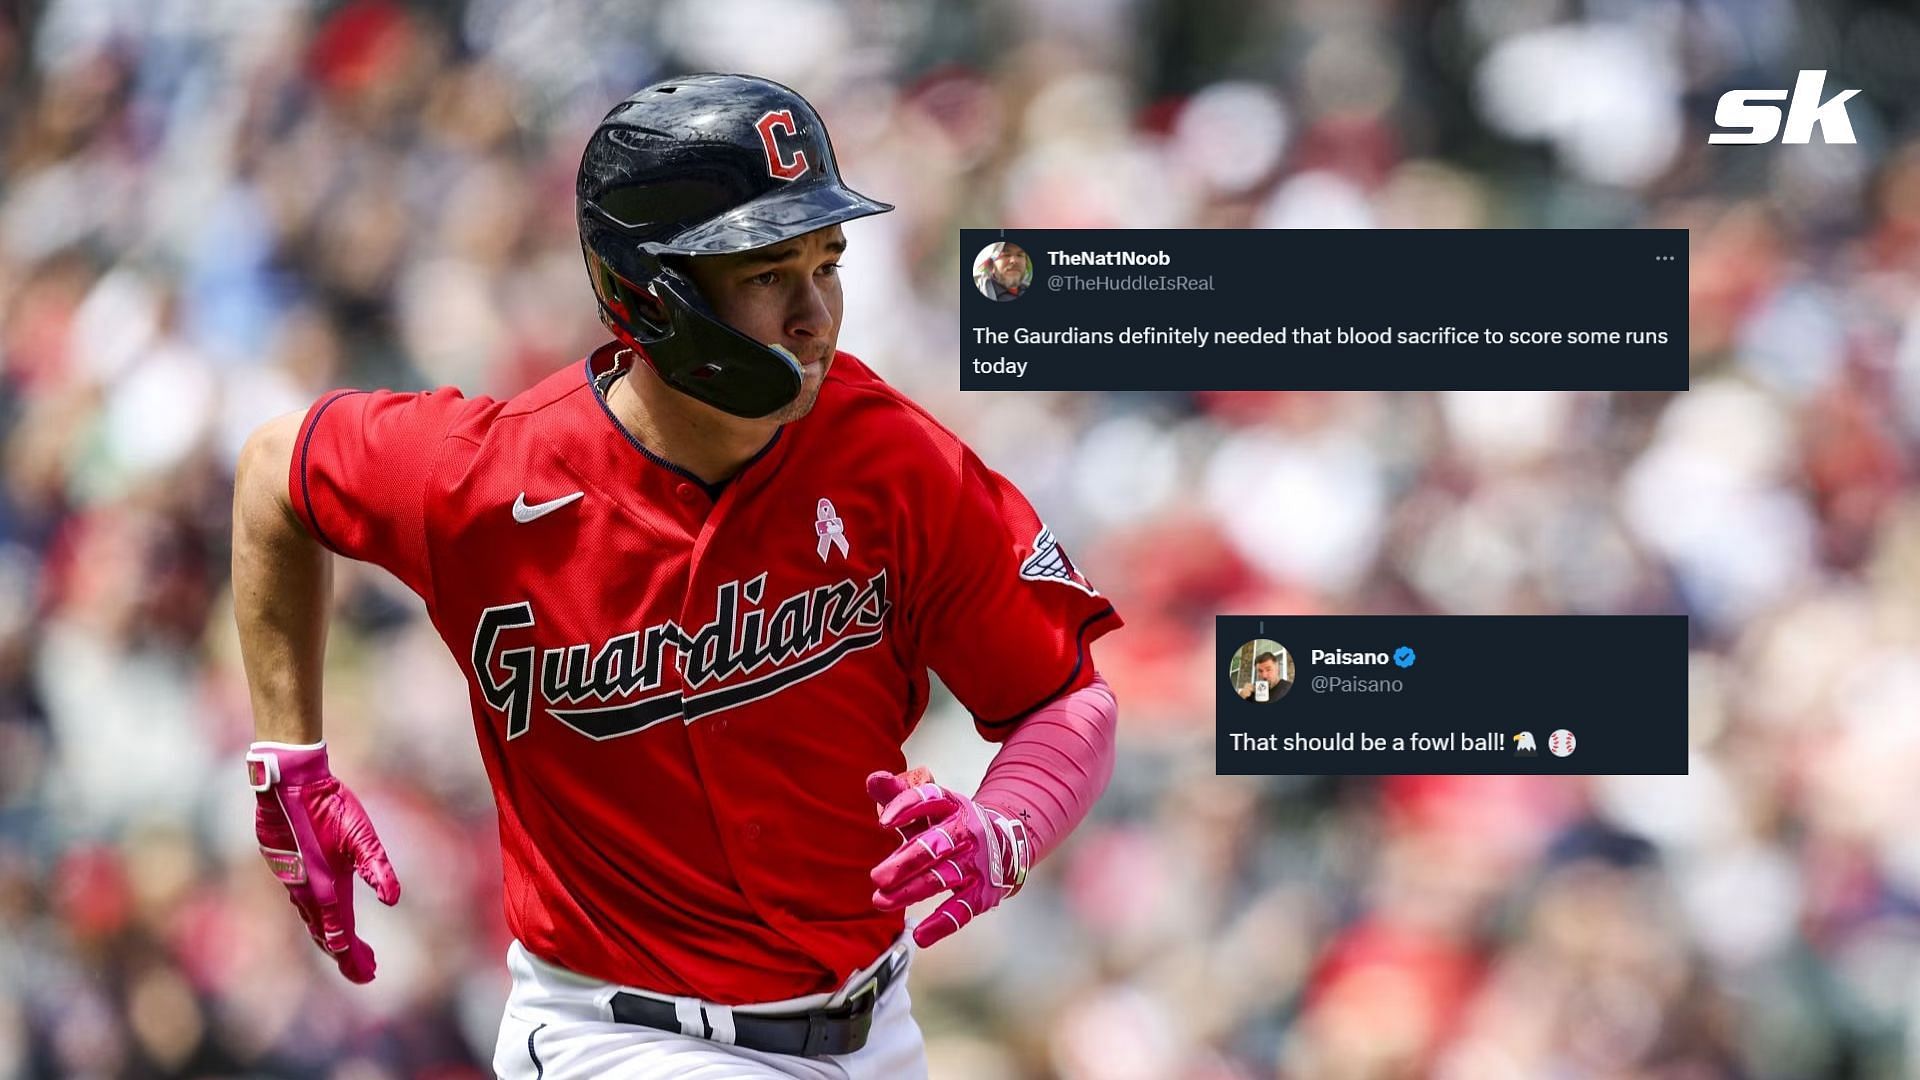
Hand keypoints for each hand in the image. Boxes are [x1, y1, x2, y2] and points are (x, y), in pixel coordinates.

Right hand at [247, 742, 400, 982]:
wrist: (288, 782)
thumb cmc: (328, 807)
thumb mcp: (361, 836)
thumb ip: (377, 868)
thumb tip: (393, 899)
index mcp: (326, 889)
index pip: (341, 936)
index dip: (355, 958)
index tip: (369, 974)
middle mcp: (306, 892)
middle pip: (325, 934)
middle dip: (345, 955)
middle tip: (365, 970)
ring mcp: (292, 880)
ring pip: (310, 919)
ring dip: (328, 936)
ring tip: (345, 949)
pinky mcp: (284, 866)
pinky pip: (301, 902)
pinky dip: (315, 916)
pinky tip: (321, 914)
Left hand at [865, 769, 1028, 948]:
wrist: (1005, 844)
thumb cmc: (953, 826)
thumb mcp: (931, 808)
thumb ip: (900, 795)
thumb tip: (873, 780)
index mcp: (951, 806)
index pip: (930, 800)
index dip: (907, 808)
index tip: (883, 822)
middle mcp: (966, 832)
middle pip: (935, 844)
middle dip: (906, 862)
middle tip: (878, 877)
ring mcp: (975, 863)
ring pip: (944, 877)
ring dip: (912, 891)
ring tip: (881, 901)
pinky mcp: (982, 892)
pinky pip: (962, 910)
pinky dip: (942, 924)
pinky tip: (921, 935)